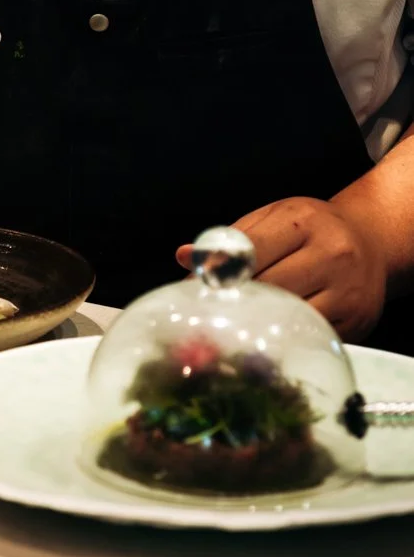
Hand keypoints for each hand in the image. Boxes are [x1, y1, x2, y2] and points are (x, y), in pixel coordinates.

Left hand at [176, 197, 387, 341]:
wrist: (371, 241)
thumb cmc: (309, 229)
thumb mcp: (271, 218)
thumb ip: (229, 238)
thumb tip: (185, 257)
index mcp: (304, 221)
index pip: (252, 249)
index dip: (218, 271)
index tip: (193, 287)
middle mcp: (332, 253)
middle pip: (269, 287)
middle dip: (234, 301)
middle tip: (204, 314)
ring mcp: (348, 290)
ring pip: (289, 316)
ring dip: (256, 323)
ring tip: (230, 327)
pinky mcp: (357, 321)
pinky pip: (309, 336)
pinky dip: (283, 338)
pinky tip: (264, 337)